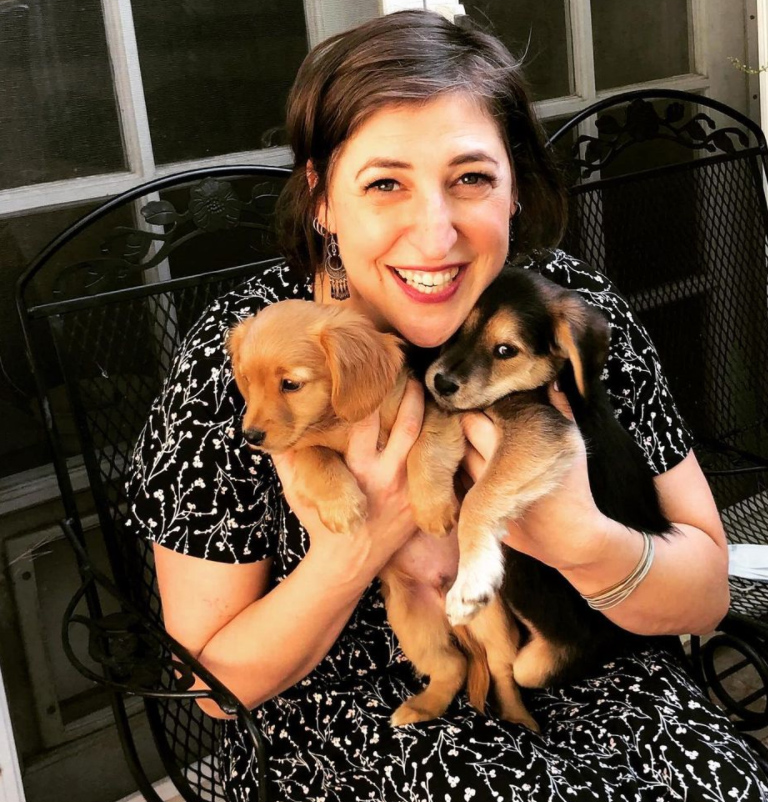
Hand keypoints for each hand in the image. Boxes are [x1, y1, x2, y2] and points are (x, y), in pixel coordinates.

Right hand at [273, 379, 424, 585]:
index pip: (364, 421)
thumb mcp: (298, 489)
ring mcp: (406, 487)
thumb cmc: (318, 523)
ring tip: (421, 385)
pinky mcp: (418, 500)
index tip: (370, 372)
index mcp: (356, 466)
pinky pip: (433, 467)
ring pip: (422, 440)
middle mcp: (385, 474)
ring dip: (424, 410)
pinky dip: (438, 443)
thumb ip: (288, 457)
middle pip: (405, 424)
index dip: (368, 394)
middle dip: (407, 393)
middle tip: (406, 367)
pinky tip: (440, 421)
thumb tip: (270, 428)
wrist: (347, 563)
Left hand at [460, 383, 606, 570]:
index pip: (475, 419)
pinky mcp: (476, 512)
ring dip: (461, 448)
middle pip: (460, 437)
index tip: (484, 406)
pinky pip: (458, 481)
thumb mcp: (573, 443)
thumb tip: (551, 380)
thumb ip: (561, 408)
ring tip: (474, 441)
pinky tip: (476, 467)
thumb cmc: (574, 487)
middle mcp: (490, 470)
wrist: (571, 538)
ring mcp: (480, 492)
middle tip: (475, 419)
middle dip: (465, 425)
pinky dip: (463, 472)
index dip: (476, 410)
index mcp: (512, 449)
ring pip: (456, 458)